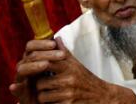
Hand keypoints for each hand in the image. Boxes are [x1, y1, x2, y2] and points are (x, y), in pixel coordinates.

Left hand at [11, 39, 133, 103]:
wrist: (102, 96)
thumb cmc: (86, 79)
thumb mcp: (76, 63)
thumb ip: (64, 52)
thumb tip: (56, 38)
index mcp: (69, 66)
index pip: (45, 62)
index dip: (36, 66)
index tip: (33, 70)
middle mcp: (68, 78)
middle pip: (40, 82)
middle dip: (40, 85)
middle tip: (44, 85)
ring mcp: (68, 93)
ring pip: (42, 96)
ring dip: (44, 97)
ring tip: (50, 94)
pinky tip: (56, 100)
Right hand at [11, 39, 57, 103]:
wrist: (51, 101)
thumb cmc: (53, 81)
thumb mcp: (57, 67)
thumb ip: (56, 54)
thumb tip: (58, 38)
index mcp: (32, 60)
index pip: (31, 46)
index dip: (40, 43)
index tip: (54, 44)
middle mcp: (25, 68)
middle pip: (29, 56)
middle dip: (45, 54)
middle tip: (61, 55)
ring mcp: (22, 81)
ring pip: (22, 69)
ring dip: (34, 66)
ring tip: (46, 64)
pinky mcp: (22, 95)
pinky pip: (16, 91)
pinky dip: (15, 88)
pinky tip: (14, 87)